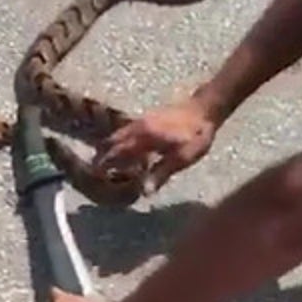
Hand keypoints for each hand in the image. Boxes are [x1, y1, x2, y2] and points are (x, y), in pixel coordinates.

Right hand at [95, 95, 219, 192]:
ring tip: (107, 161)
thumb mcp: (182, 158)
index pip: (116, 151)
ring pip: (118, 134)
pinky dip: (120, 140)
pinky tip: (125, 149)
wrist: (205, 109)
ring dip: (110, 147)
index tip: (95, 173)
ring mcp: (142, 120)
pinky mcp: (148, 118)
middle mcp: (138, 127)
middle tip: (97, 169)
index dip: (104, 163)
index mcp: (143, 137)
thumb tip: (143, 192)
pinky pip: (126, 130)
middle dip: (102, 155)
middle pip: (112, 141)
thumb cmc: (195, 135)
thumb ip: (161, 174)